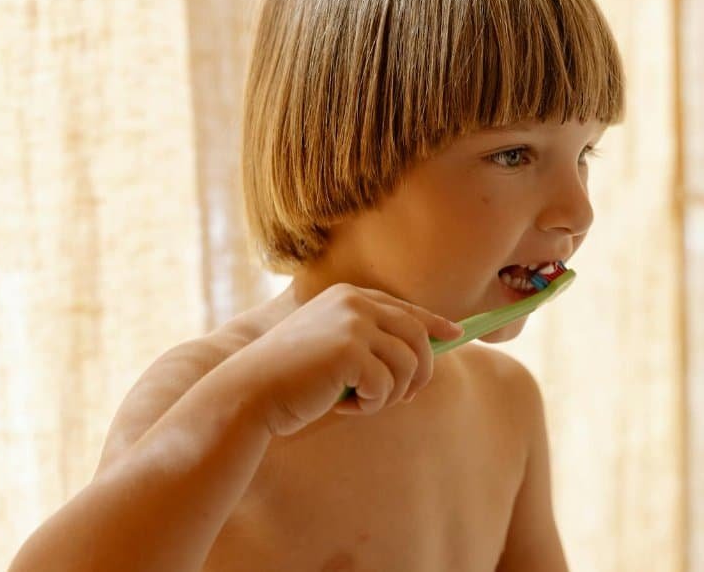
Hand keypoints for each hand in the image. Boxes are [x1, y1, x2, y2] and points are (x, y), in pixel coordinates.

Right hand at [214, 282, 463, 436]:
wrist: (248, 393)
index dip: (434, 323)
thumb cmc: (290, 379)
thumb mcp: (334, 349)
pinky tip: (345, 407)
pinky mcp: (351, 351)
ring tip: (362, 403)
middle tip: (407, 398)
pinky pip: (387, 385)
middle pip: (418, 336)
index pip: (405, 308)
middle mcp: (354, 302)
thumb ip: (372, 342)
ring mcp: (353, 323)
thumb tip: (426, 353)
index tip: (456, 335)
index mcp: (348, 295)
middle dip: (420, 372)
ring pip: (408, 364)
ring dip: (391, 394)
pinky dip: (373, 405)